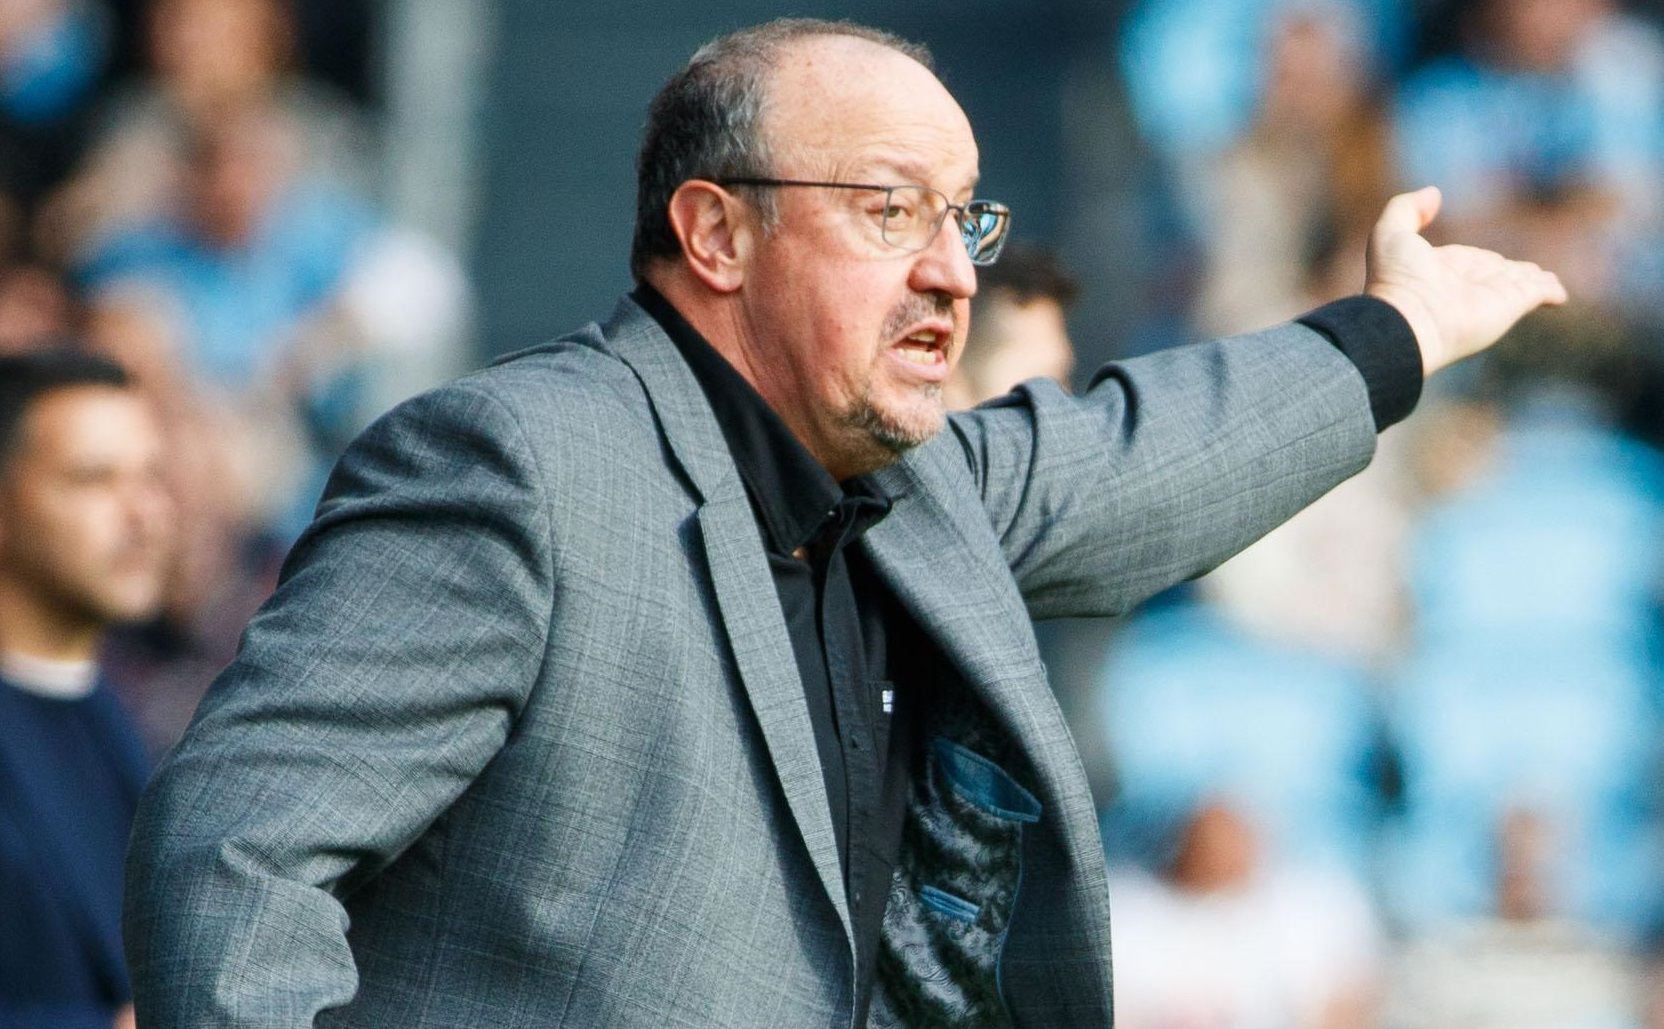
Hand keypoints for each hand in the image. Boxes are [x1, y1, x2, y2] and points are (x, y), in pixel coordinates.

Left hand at [1364, 186, 1567, 375]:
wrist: (1407, 320)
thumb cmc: (1396, 280)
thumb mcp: (1390, 234)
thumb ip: (1407, 209)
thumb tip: (1434, 193)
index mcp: (1444, 268)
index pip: (1470, 260)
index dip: (1479, 259)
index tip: (1488, 260)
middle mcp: (1469, 283)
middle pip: (1497, 272)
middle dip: (1510, 272)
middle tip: (1527, 274)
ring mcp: (1492, 294)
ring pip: (1519, 283)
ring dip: (1533, 282)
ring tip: (1546, 283)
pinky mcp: (1512, 303)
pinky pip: (1538, 293)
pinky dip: (1550, 291)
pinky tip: (1559, 296)